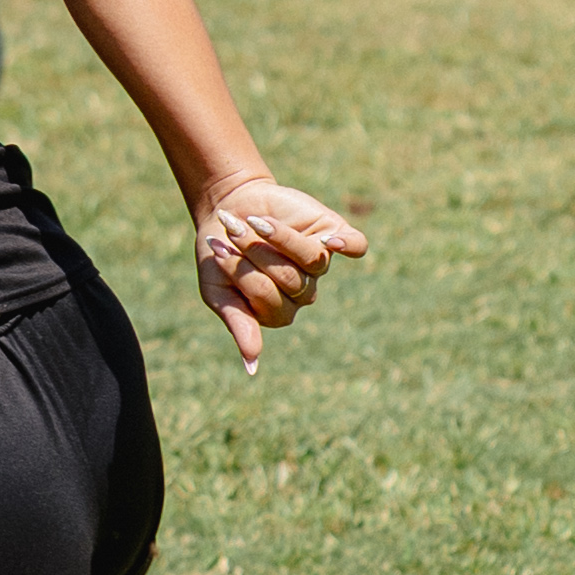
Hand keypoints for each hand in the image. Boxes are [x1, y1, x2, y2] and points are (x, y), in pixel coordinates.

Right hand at [192, 175, 367, 374]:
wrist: (227, 207)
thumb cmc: (220, 253)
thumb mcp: (218, 291)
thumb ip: (238, 324)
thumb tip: (252, 367)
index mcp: (278, 310)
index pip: (272, 304)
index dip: (246, 278)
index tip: (219, 253)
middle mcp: (303, 290)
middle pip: (293, 282)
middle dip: (256, 255)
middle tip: (232, 234)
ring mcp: (320, 261)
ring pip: (314, 260)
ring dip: (280, 238)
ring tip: (254, 221)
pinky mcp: (332, 231)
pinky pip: (356, 245)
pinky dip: (348, 244)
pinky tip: (330, 239)